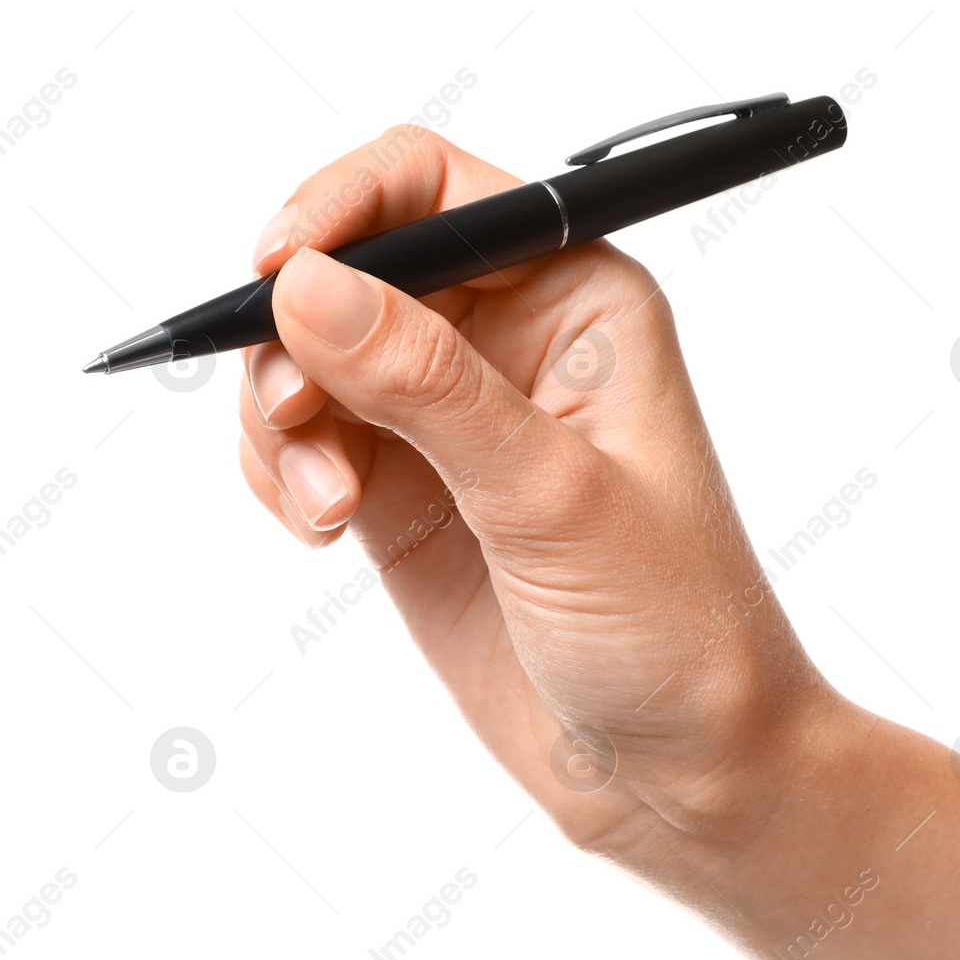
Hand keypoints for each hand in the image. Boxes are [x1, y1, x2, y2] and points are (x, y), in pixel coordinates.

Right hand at [237, 125, 835, 856]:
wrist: (686, 770)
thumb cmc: (677, 628)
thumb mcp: (553, 497)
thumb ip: (428, 387)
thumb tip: (306, 284)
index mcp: (580, 300)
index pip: (436, 188)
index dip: (342, 208)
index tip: (273, 272)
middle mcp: (514, 342)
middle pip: (352, 271)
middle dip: (297, 333)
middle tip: (294, 416)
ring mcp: (455, 422)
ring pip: (312, 359)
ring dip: (284, 419)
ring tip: (324, 508)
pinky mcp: (412, 495)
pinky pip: (306, 443)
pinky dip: (283, 470)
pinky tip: (317, 527)